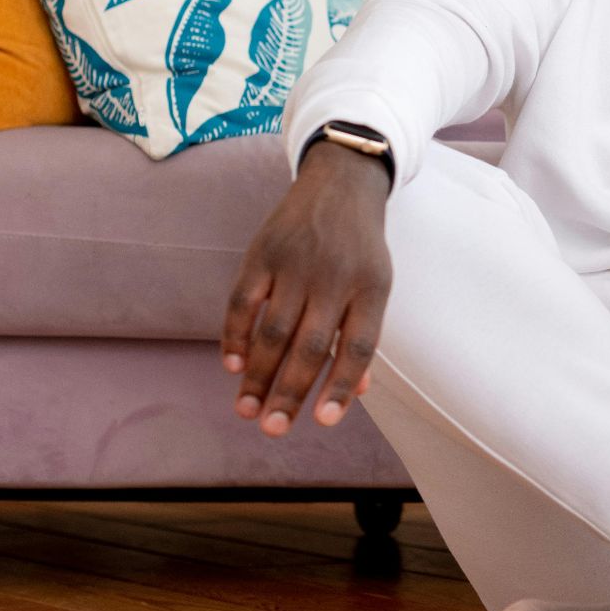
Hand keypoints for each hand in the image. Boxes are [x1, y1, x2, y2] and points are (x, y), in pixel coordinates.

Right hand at [223, 141, 393, 436]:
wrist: (341, 180)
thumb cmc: (360, 246)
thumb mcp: (376, 284)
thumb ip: (363, 334)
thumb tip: (356, 391)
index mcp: (371, 288)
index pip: (357, 347)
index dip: (341, 386)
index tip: (324, 422)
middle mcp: (334, 277)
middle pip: (310, 346)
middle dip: (289, 393)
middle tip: (272, 430)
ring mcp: (296, 263)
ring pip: (273, 330)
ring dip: (258, 376)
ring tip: (247, 411)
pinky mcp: (262, 252)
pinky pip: (243, 301)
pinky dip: (235, 336)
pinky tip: (233, 368)